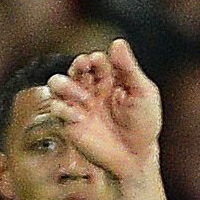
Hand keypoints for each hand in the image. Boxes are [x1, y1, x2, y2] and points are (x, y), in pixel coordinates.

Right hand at [46, 38, 161, 178]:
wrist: (135, 156)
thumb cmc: (143, 124)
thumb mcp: (142, 94)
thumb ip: (129, 69)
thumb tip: (117, 42)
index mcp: (110, 78)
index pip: (96, 60)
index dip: (95, 59)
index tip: (98, 61)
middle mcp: (92, 88)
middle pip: (76, 67)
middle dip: (78, 65)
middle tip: (85, 67)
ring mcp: (79, 104)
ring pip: (58, 83)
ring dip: (65, 84)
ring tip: (83, 97)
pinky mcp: (70, 122)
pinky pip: (56, 108)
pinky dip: (64, 109)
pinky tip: (80, 117)